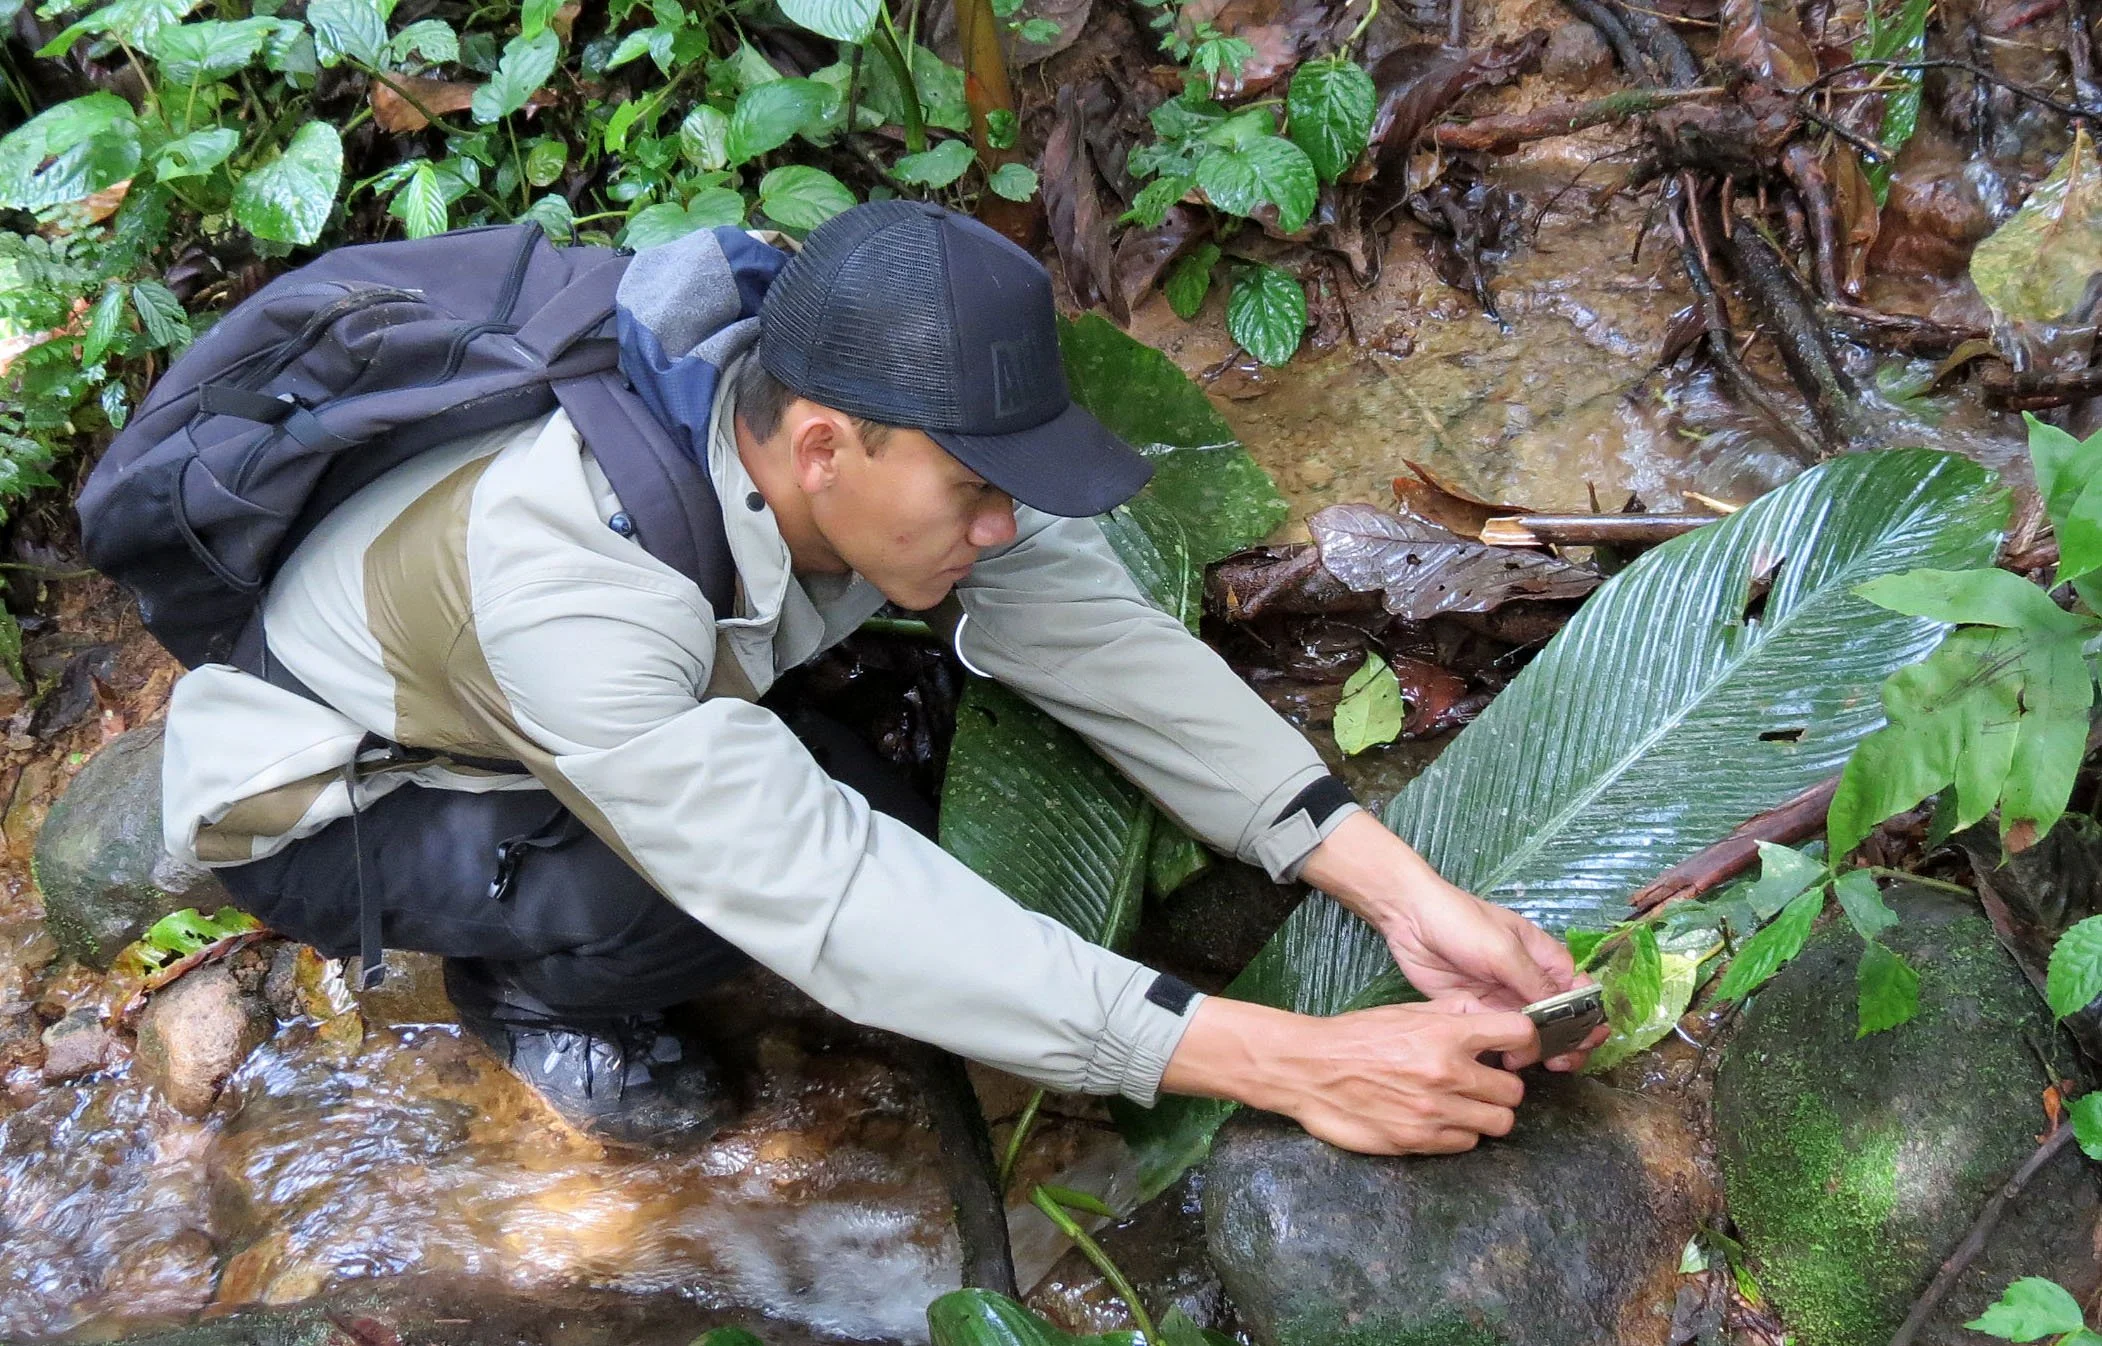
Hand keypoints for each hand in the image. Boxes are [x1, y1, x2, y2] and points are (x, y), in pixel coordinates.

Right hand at [1161, 997, 1536, 1154]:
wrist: (1308, 1070)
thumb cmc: (1355, 1036)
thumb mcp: (1404, 1011)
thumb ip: (1449, 1015)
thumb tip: (1485, 1015)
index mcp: (1447, 1034)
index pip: (1518, 1034)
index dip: (1521, 1041)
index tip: (1511, 1048)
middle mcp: (1448, 1073)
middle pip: (1515, 1090)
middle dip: (1501, 1086)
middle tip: (1481, 1083)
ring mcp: (1436, 1112)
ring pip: (1498, 1123)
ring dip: (1485, 1114)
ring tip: (1462, 1105)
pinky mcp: (1420, 1141)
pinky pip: (1466, 1143)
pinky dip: (1459, 1133)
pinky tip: (1439, 1119)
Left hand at [1299, 812, 1606, 1070]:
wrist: (1410, 919)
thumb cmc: (1462, 922)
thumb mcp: (1503, 948)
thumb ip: (1533, 981)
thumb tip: (1563, 1012)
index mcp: (1544, 958)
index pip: (1578, 992)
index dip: (1588, 1016)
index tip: (1587, 1038)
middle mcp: (1528, 981)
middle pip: (1560, 1019)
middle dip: (1567, 1041)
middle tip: (1562, 1061)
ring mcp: (1503, 998)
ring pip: (1532, 1033)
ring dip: (1539, 1051)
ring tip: (1531, 1063)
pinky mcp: (1478, 1011)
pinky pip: (1501, 1036)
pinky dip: (1510, 1051)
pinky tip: (1507, 1062)